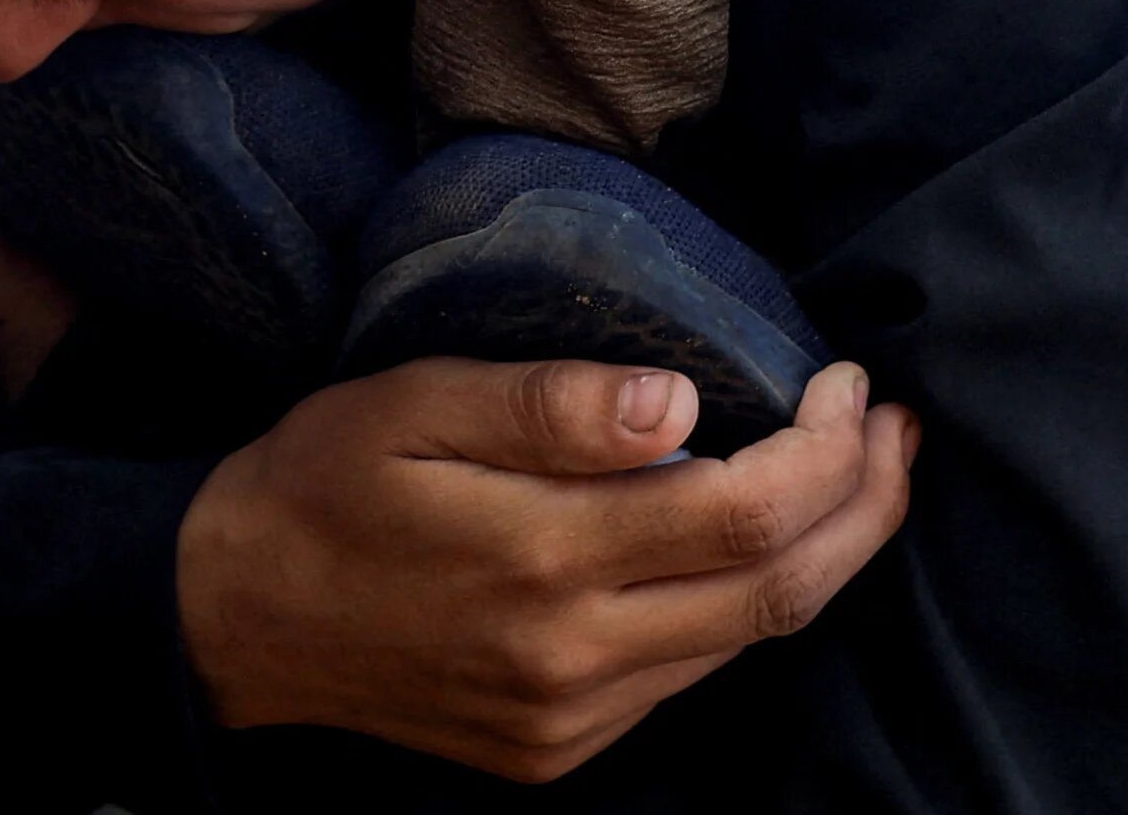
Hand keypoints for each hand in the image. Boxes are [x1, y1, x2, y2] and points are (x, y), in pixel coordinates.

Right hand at [178, 358, 917, 782]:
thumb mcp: (410, 405)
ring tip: (855, 475)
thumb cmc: (316, 485)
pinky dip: (744, 606)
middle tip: (897, 428)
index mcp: (541, 558)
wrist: (230, 618)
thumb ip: (545, 404)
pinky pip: (688, 676)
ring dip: (823, 557)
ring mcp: (570, 715)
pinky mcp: (557, 748)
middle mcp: (572, 655)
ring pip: (748, 639)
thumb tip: (681, 401)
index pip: (745, 510)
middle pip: (780, 589)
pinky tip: (749, 545)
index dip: (827, 448)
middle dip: (867, 504)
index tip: (847, 380)